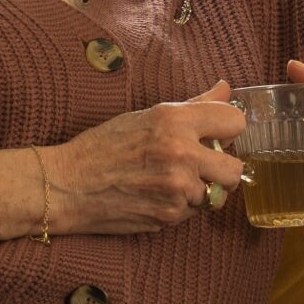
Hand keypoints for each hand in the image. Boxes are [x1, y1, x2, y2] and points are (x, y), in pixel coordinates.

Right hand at [35, 80, 245, 233]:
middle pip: (236, 168)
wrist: (67, 185)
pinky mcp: (170, 215)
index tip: (217, 136)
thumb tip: (226, 88)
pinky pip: (193, 212)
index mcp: (175, 120)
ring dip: (198, 190)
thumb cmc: (104, 146)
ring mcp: (177, 188)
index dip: (228, 130)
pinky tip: (156, 196)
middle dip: (223, 169)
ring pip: (215, 193)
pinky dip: (180, 207)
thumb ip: (194, 105)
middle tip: (203, 167)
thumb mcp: (147, 115)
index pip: (235, 121)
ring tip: (168, 181)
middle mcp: (181, 152)